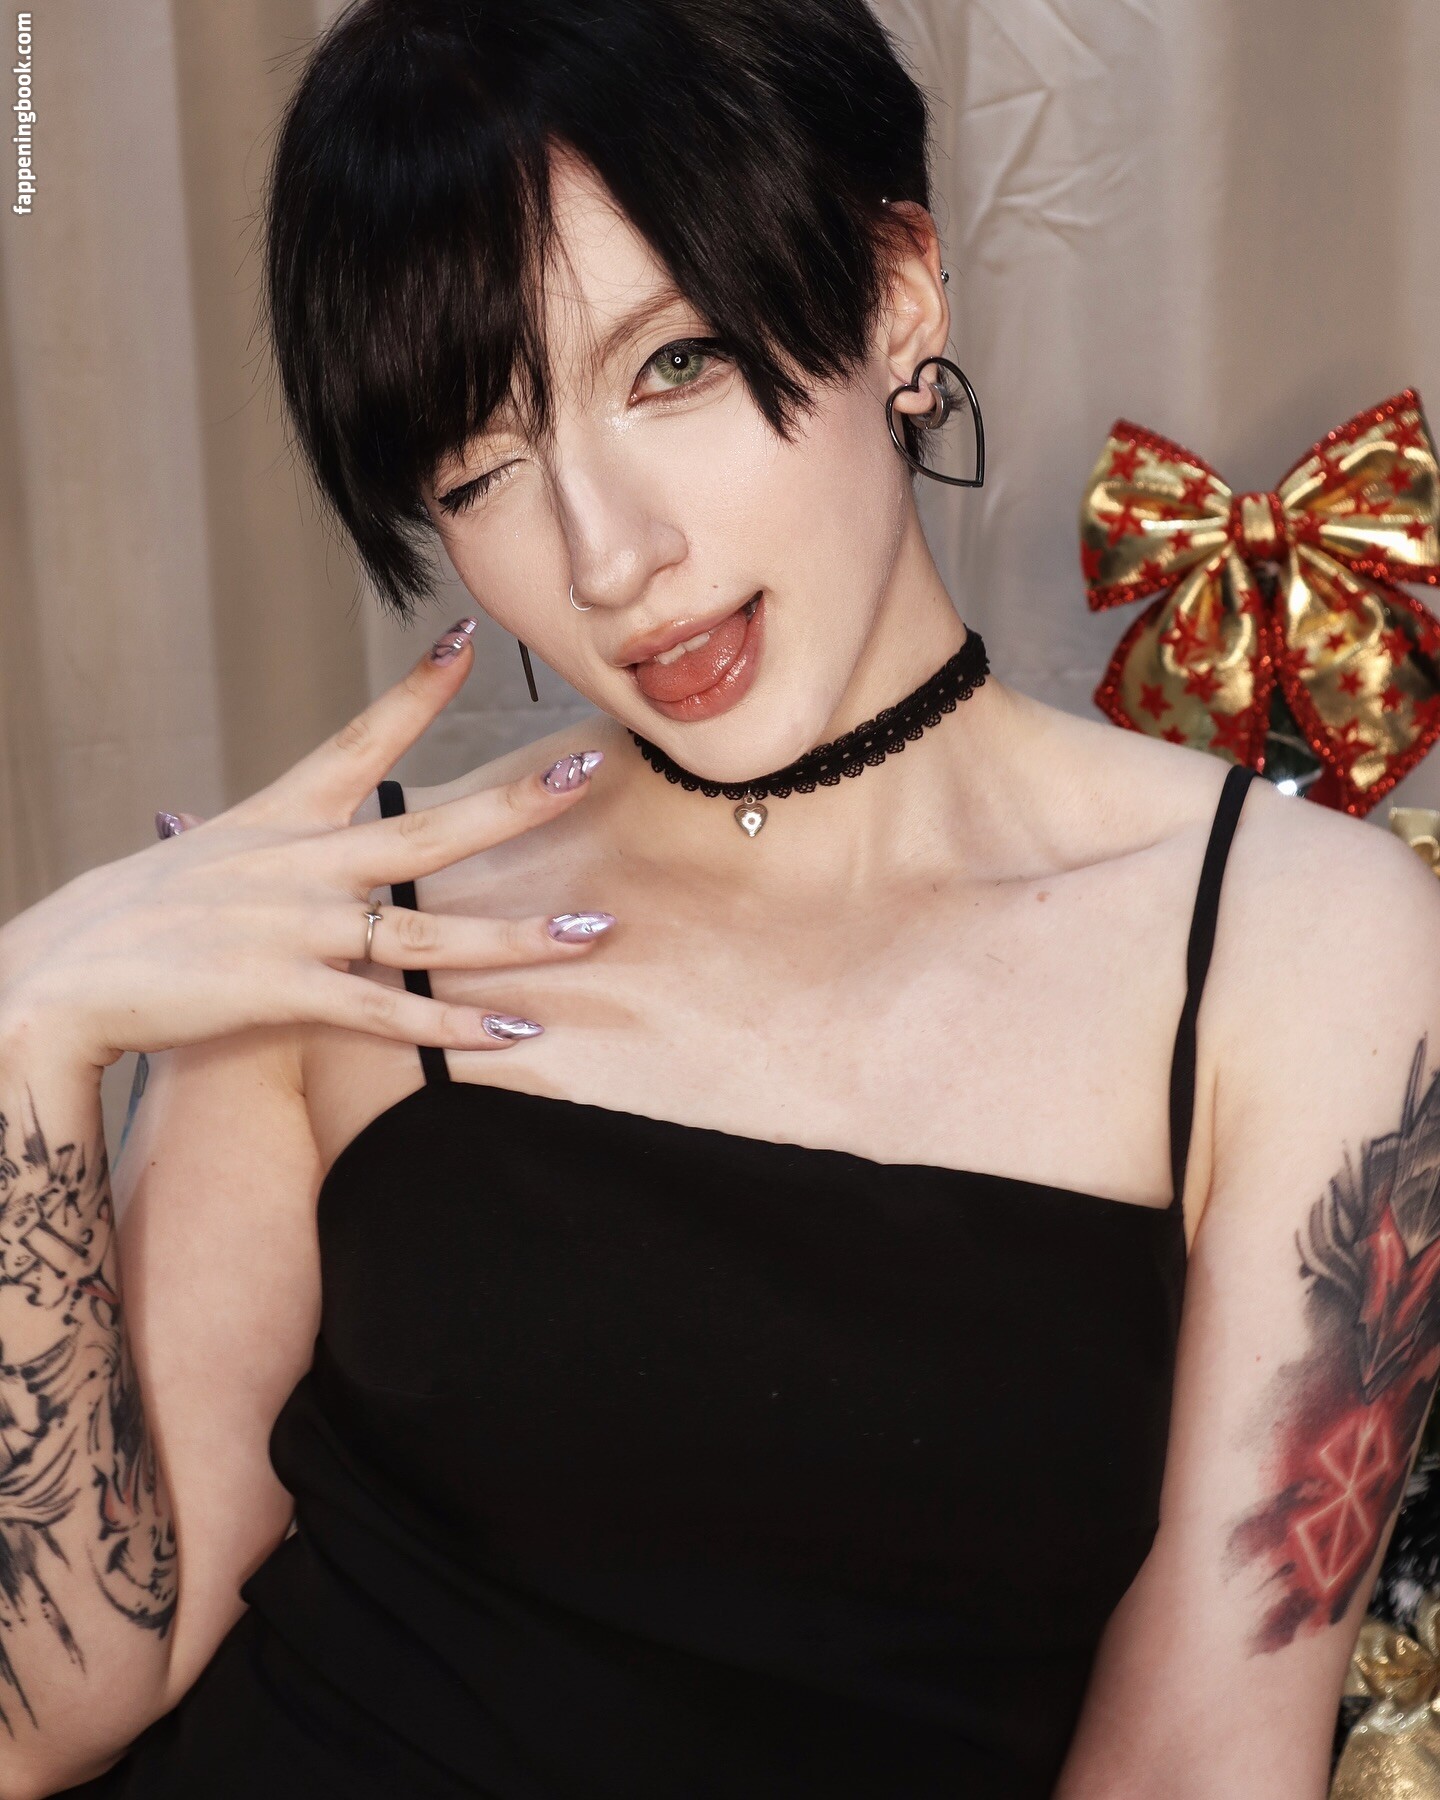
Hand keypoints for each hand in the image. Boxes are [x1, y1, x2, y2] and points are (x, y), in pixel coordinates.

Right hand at [0, 619, 612, 1068]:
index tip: (466, 638)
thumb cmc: (127, 918)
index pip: (362, 739)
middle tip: (590, 770)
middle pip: (429, 830)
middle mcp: (301, 864)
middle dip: (517, 804)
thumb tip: (216, 827)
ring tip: (594, 930)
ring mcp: (298, 929)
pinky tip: (519, 1033)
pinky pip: (388, 1015)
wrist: (58, 976)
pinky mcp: (286, 993)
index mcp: (280, 817)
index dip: (418, 690)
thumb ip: (238, 842)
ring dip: (518, 939)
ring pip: (430, 933)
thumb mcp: (196, 855)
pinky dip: (454, 1029)